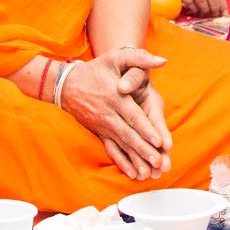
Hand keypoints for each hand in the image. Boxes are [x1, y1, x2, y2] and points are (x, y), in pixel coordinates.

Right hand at [61, 49, 172, 179]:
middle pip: (129, 135)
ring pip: (122, 145)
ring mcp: (103, 125)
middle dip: (144, 150)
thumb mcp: (115, 57)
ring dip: (135, 159)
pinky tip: (132, 173)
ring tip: (148, 173)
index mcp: (115, 97)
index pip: (133, 116)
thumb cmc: (95, 69)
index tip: (158, 141)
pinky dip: (122, 162)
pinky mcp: (99, 132)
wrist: (66, 84)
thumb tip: (162, 61)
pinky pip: (112, 149)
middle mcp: (109, 114)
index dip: (146, 129)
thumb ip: (140, 57)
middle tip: (158, 162)